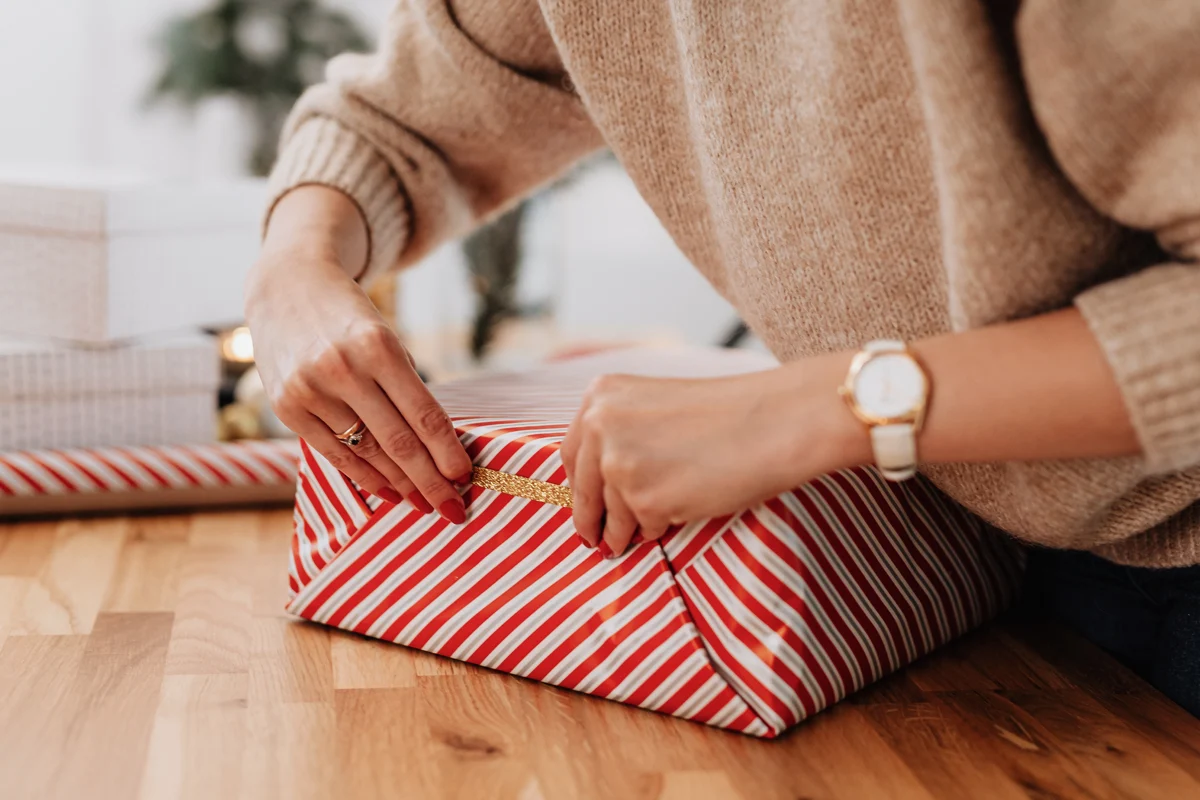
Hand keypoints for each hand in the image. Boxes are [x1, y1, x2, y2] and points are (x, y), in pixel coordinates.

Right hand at [245, 188, 472, 521]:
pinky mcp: (287, 406)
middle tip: (454, 510)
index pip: (424, 414)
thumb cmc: (351, 318)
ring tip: (425, 503)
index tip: (466, 479)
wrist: (287, 286)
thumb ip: (406, 386)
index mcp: (379, 346)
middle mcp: (343, 369)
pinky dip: (363, 477)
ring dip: (401, 484)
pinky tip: (388, 492)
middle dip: (431, 482)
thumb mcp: (386, 336)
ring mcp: (310, 390)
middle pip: (399, 442)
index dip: (447, 453)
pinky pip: (333, 453)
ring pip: (366, 453)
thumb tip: (437, 448)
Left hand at [560, 358, 864, 556]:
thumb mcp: (655, 405)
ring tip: (632, 538)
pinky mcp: (643, 499)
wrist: (774, 421)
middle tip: (593, 539)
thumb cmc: (728, 413)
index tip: (582, 502)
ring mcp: (619, 463)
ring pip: (610, 514)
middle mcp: (600, 425)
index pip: (572, 452)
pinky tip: (673, 519)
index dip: (578, 483)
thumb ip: (621, 432)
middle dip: (588, 518)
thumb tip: (597, 482)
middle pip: (582, 488)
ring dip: (621, 530)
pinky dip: (654, 530)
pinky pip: (640, 529)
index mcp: (601, 395)